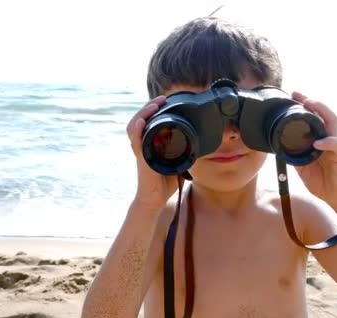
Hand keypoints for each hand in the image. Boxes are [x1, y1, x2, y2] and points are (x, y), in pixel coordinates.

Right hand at [126, 96, 179, 210]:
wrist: (155, 199)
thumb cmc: (165, 182)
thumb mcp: (178, 162)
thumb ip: (184, 152)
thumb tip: (201, 144)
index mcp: (151, 143)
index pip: (148, 121)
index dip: (153, 109)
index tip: (164, 100)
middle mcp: (143, 145)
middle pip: (140, 119)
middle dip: (149, 107)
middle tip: (161, 99)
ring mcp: (140, 151)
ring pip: (134, 127)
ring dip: (143, 114)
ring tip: (153, 105)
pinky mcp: (141, 159)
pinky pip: (136, 142)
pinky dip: (137, 131)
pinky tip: (141, 122)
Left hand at [291, 91, 336, 208]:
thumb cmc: (323, 183)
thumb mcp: (303, 169)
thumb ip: (295, 156)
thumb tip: (279, 147)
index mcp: (320, 140)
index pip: (313, 119)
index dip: (304, 108)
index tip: (292, 98)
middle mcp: (329, 139)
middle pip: (323, 114)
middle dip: (311, 102)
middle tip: (297, 94)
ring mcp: (336, 146)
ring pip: (332, 123)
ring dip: (321, 112)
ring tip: (310, 105)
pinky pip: (336, 145)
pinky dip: (326, 142)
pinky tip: (317, 143)